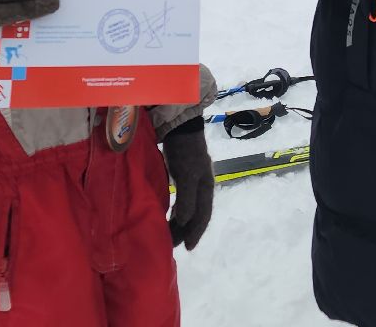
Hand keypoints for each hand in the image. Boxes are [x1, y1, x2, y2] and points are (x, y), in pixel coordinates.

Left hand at [161, 119, 214, 249]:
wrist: (179, 127)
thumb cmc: (185, 151)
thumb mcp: (187, 174)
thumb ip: (186, 198)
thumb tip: (185, 222)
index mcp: (206, 188)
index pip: (203, 216)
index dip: (196, 233)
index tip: (187, 248)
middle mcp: (202, 187)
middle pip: (196, 215)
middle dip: (186, 231)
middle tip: (173, 246)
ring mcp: (193, 182)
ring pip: (188, 208)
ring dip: (180, 223)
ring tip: (170, 235)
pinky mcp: (183, 176)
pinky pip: (181, 200)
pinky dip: (176, 211)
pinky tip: (169, 215)